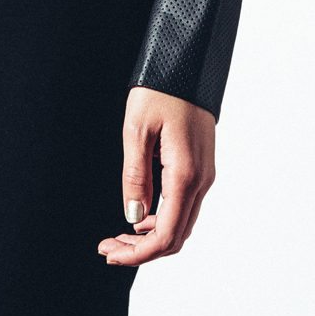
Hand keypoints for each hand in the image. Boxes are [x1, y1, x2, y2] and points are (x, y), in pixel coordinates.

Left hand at [97, 86, 215, 266]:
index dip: (137, 254)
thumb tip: (132, 216)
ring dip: (151, 236)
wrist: (188, 61)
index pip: (165, 235)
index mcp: (186, 174)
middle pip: (176, 236)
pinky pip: (185, 205)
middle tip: (109, 247)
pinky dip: (162, 219)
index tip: (110, 253)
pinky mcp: (202, 165)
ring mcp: (205, 173)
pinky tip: (140, 213)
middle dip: (142, 250)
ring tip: (118, 234)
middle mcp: (202, 179)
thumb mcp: (137, 131)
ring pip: (182, 223)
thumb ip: (135, 177)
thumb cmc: (161, 89)